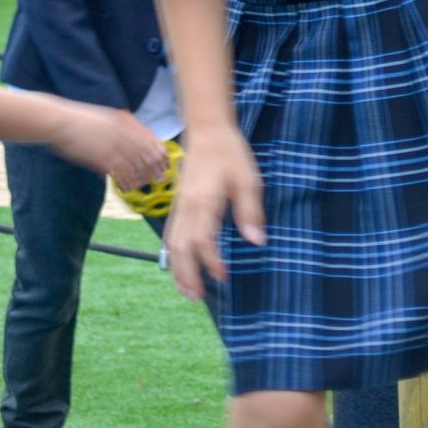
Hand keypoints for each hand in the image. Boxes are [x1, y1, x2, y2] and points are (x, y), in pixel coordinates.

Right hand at [52, 104, 167, 189]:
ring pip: (136, 165)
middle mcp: (122, 133)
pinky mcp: (103, 157)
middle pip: (147, 153)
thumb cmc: (81, 120)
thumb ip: (121, 124)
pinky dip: (127, 182)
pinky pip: (121, 173)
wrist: (60, 121)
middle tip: (161, 179)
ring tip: (143, 186)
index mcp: (124, 122)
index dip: (159, 152)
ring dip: (142, 177)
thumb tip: (132, 136)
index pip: (150, 139)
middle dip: (156, 168)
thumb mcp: (105, 117)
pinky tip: (128, 188)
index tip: (164, 162)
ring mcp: (113, 145)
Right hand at [164, 127, 264, 301]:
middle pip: (181, 248)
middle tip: (197, 297)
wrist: (207, 130)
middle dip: (187, 274)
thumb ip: (251, 212)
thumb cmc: (230, 153)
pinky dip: (172, 254)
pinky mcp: (178, 203)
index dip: (211, 262)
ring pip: (172, 243)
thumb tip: (256, 242)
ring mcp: (179, 205)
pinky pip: (170, 233)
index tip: (224, 277)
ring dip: (178, 268)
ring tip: (187, 290)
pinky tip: (179, 265)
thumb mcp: (249, 179)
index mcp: (204, 201)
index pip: (203, 240)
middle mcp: (187, 206)